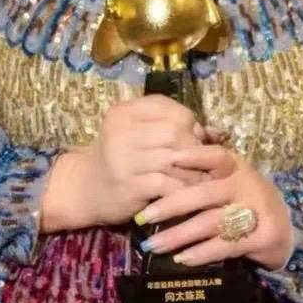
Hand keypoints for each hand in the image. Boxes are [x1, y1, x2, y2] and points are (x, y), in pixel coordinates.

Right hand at [40, 95, 206, 232]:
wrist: (84, 189)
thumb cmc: (120, 159)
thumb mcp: (139, 135)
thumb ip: (172, 128)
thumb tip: (218, 132)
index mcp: (124, 112)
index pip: (168, 108)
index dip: (188, 122)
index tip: (193, 138)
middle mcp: (121, 131)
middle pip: (175, 131)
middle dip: (194, 146)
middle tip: (200, 161)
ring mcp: (123, 159)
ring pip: (175, 158)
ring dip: (195, 170)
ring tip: (203, 177)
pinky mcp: (129, 186)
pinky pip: (169, 184)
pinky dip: (184, 188)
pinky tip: (189, 194)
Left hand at [134, 145, 293, 270]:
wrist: (285, 225)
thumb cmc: (244, 197)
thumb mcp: (230, 177)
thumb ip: (203, 168)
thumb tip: (163, 158)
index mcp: (235, 167)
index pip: (214, 156)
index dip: (193, 156)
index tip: (168, 159)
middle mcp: (245, 185)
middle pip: (203, 194)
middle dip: (170, 206)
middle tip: (142, 217)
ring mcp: (255, 211)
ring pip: (210, 222)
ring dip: (178, 236)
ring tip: (152, 245)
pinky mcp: (261, 237)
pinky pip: (225, 246)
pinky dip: (201, 253)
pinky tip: (181, 259)